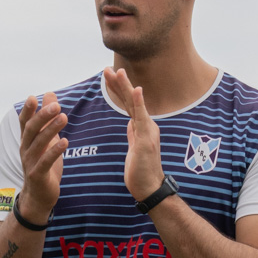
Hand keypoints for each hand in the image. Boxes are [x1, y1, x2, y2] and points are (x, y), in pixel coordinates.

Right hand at [17, 93, 66, 220]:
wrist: (39, 196)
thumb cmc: (44, 165)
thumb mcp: (47, 139)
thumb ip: (48, 118)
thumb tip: (50, 94)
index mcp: (27, 141)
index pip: (25, 122)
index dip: (27, 111)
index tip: (33, 98)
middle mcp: (25, 149)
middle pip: (31, 130)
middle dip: (43, 116)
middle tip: (57, 105)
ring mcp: (30, 163)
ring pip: (38, 144)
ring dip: (51, 130)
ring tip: (64, 118)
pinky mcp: (37, 175)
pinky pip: (45, 161)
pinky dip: (54, 151)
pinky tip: (65, 141)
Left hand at [104, 67, 163, 202]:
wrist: (149, 188)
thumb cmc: (141, 172)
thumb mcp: (134, 149)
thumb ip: (133, 134)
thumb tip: (130, 124)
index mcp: (142, 127)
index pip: (129, 104)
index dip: (119, 90)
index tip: (109, 77)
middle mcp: (147, 126)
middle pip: (131, 100)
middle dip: (119, 84)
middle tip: (108, 68)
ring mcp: (148, 131)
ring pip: (135, 105)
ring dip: (126, 87)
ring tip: (118, 72)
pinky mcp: (146, 139)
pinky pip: (141, 118)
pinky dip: (139, 103)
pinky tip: (136, 90)